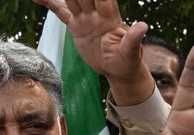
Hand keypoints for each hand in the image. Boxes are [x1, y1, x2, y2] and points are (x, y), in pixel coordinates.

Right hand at [33, 0, 150, 95]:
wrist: (117, 70)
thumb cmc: (128, 61)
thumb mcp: (131, 52)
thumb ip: (134, 39)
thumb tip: (144, 26)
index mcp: (110, 17)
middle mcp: (96, 14)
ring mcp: (85, 19)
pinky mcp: (76, 27)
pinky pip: (61, 12)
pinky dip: (49, 4)